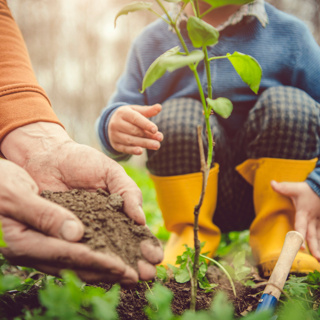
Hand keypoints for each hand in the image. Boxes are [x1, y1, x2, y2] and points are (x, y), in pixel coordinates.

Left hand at [0, 123, 162, 281]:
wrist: (47, 156)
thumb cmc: (82, 160)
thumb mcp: (110, 172)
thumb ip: (128, 192)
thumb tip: (141, 220)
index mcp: (117, 210)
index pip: (135, 232)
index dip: (146, 245)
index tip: (156, 256)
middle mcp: (101, 225)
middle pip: (121, 249)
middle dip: (136, 263)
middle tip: (147, 275)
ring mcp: (81, 232)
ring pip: (100, 255)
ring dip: (115, 268)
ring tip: (129, 279)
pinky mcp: (60, 236)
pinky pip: (74, 252)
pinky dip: (86, 263)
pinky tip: (98, 272)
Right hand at [108, 104, 162, 154]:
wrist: (112, 123)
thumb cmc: (128, 116)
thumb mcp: (136, 111)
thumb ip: (148, 111)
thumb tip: (159, 107)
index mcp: (122, 113)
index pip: (135, 119)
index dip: (146, 124)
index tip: (155, 129)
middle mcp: (116, 124)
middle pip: (134, 131)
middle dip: (148, 135)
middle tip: (160, 138)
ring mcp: (114, 135)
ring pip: (130, 140)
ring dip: (144, 143)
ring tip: (156, 145)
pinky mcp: (115, 144)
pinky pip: (124, 148)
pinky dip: (132, 150)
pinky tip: (141, 151)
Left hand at [271, 180, 319, 260]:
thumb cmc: (307, 189)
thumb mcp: (295, 188)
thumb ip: (283, 188)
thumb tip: (271, 183)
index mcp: (304, 213)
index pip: (301, 226)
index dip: (299, 236)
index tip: (300, 247)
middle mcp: (312, 219)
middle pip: (312, 235)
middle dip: (314, 247)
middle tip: (315, 258)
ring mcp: (319, 221)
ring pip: (319, 236)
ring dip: (319, 247)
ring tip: (319, 259)